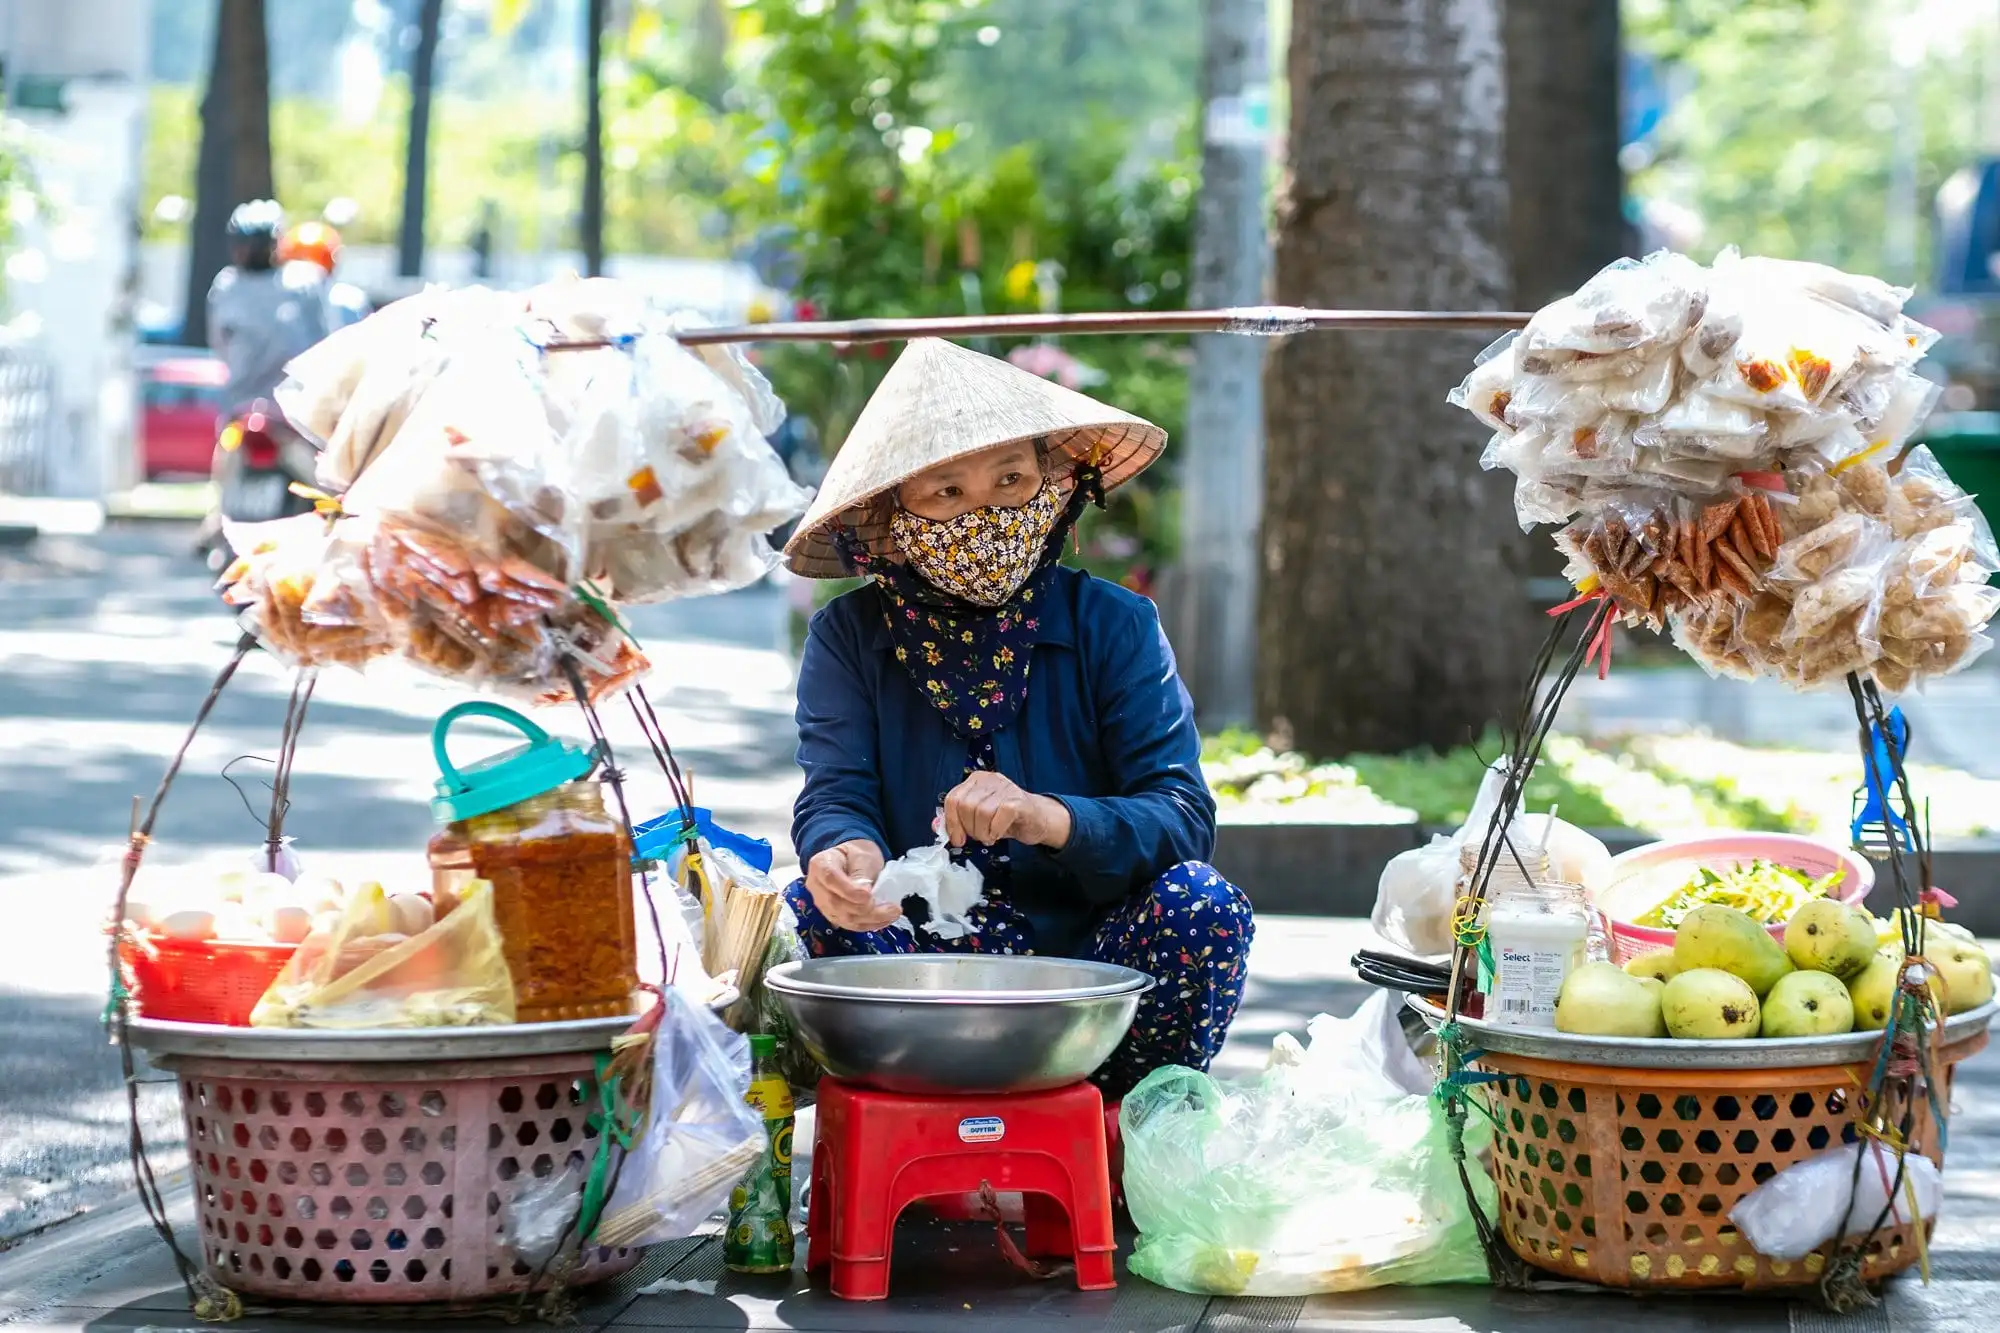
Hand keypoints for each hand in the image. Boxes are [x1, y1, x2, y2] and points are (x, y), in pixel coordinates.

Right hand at [805, 839, 899, 932]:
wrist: (852, 861)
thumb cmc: (857, 854)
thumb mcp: (863, 856)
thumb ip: (862, 873)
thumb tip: (866, 895)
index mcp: (820, 864)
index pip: (830, 879)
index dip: (849, 891)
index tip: (869, 896)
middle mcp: (816, 887)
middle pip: (836, 904)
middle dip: (865, 910)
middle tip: (891, 908)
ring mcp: (823, 904)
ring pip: (844, 919)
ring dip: (871, 920)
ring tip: (893, 913)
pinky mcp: (833, 916)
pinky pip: (850, 925)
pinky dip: (869, 925)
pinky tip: (885, 919)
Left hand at [942, 771, 1071, 849]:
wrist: (1038, 820)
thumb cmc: (1005, 819)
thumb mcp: (978, 819)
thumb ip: (958, 820)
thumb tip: (936, 826)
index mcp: (975, 780)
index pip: (953, 799)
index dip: (952, 823)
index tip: (958, 840)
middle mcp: (989, 779)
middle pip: (965, 806)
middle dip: (969, 828)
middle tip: (980, 836)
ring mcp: (1005, 788)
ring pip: (981, 812)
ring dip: (983, 832)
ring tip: (990, 836)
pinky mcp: (1018, 800)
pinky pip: (999, 816)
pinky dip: (995, 831)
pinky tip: (999, 834)